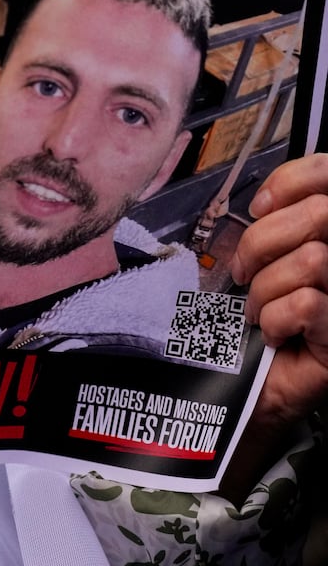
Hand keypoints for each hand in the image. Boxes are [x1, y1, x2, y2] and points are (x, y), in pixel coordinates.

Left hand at [218, 153, 327, 494]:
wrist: (248, 384)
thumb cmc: (251, 319)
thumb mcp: (257, 260)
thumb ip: (271, 222)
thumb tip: (265, 200)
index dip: (293, 181)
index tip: (259, 207)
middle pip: (320, 213)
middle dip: (263, 242)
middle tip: (245, 273)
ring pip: (312, 260)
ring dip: (266, 289)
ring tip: (258, 311)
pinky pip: (307, 303)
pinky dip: (275, 318)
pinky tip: (274, 332)